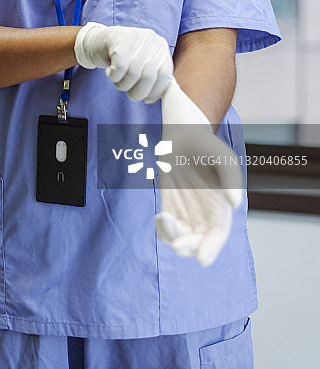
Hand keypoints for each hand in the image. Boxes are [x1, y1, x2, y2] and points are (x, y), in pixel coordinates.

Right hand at [74, 22, 172, 102]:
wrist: (100, 41)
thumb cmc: (123, 58)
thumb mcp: (142, 66)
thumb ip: (152, 80)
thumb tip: (152, 98)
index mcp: (161, 47)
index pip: (165, 75)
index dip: (155, 91)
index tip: (146, 97)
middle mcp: (151, 39)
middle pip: (149, 76)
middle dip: (137, 92)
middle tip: (129, 92)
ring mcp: (135, 36)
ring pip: (133, 73)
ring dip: (122, 84)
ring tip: (118, 79)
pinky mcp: (118, 38)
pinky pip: (119, 67)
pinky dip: (113, 76)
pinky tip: (110, 71)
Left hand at [155, 77, 242, 266]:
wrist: (183, 134)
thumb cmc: (206, 145)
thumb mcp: (222, 156)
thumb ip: (231, 177)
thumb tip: (234, 204)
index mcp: (220, 206)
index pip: (218, 234)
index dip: (211, 248)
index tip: (201, 259)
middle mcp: (205, 213)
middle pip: (199, 241)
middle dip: (189, 246)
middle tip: (178, 243)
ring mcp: (186, 211)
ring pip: (181, 238)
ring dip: (173, 239)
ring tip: (166, 222)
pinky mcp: (170, 206)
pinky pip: (167, 227)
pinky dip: (162, 230)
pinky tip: (159, 218)